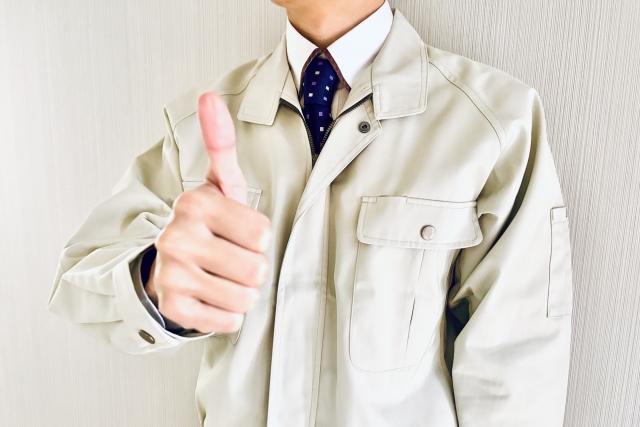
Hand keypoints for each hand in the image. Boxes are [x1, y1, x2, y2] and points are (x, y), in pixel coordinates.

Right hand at [145, 92, 271, 332]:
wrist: (166, 266)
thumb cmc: (205, 226)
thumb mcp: (216, 185)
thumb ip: (220, 143)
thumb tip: (208, 96)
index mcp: (195, 203)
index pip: (263, 234)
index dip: (257, 238)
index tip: (234, 232)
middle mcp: (178, 236)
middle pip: (257, 268)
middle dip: (251, 268)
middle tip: (228, 259)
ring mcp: (172, 274)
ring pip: (246, 298)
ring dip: (240, 292)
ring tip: (219, 278)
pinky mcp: (173, 308)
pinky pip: (229, 321)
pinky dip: (227, 315)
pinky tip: (209, 298)